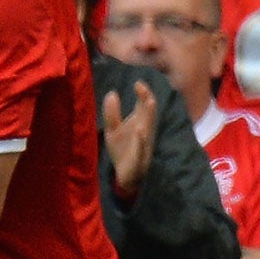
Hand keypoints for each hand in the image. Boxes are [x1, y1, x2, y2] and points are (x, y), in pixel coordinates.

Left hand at [101, 80, 157, 197]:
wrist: (126, 175)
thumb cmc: (122, 150)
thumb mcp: (113, 130)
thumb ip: (112, 113)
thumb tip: (111, 93)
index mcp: (139, 122)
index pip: (143, 104)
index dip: (143, 92)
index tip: (137, 83)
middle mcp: (144, 130)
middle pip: (148, 112)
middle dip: (147, 100)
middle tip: (143, 87)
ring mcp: (143, 143)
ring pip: (148, 127)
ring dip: (148, 115)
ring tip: (149, 101)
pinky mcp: (138, 156)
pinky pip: (140, 147)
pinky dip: (140, 140)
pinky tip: (139, 131)